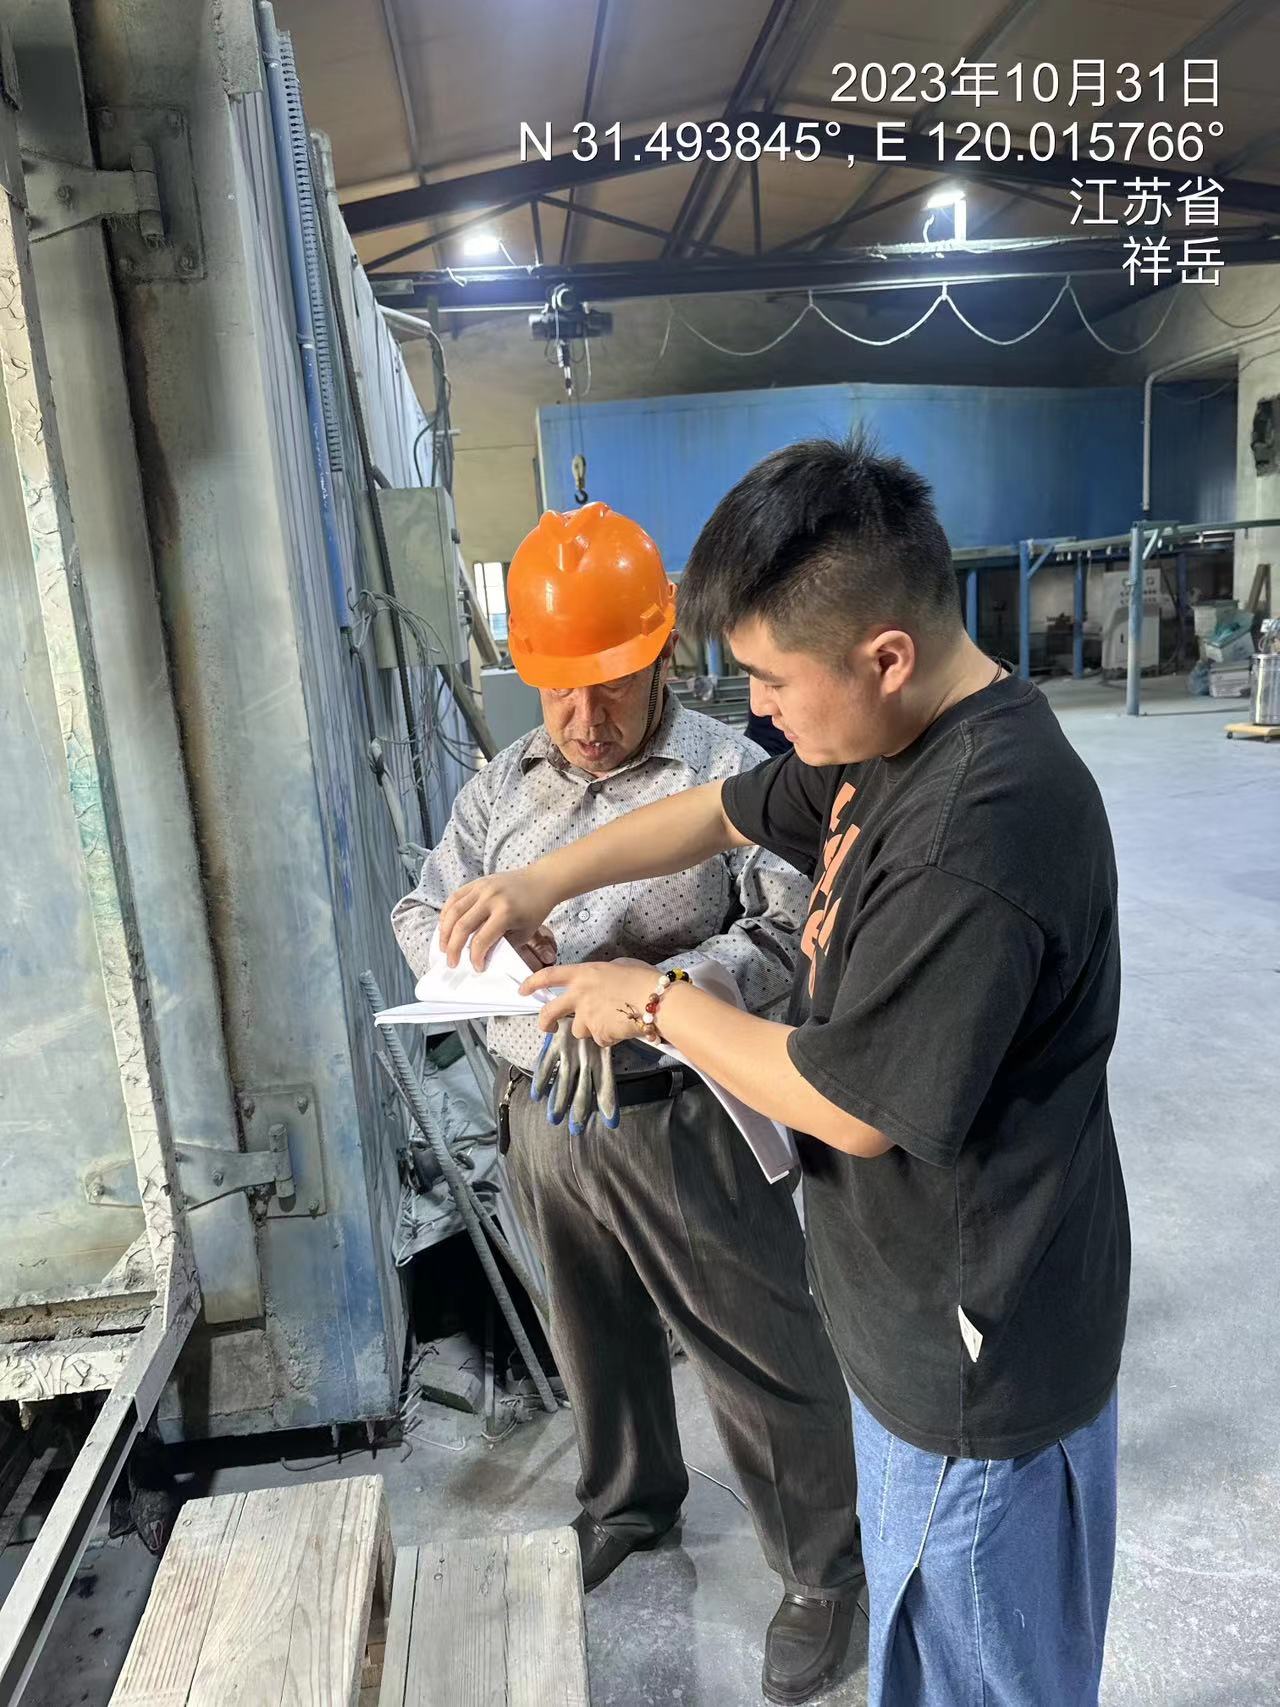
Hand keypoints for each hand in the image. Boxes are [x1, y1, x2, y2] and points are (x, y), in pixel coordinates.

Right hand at [440, 868, 559, 969]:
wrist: (541, 880)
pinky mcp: (477, 882)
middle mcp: (490, 898)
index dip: (476, 957)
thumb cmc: (535, 909)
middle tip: (452, 963)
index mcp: (505, 912)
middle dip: (453, 949)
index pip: (482, 940)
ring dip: (444, 932)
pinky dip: (446, 913)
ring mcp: (481, 888)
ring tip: (443, 947)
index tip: (477, 968)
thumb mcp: (524, 932)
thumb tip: (482, 957)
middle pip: (462, 926)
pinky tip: (445, 927)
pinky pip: (454, 897)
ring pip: (453, 912)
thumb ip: (503, 944)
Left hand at [521, 961, 656, 1048]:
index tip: (522, 990)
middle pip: (550, 1012)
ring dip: (592, 1029)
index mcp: (583, 974)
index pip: (549, 976)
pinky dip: (609, 1037)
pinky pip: (601, 1039)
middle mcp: (579, 995)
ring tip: (612, 1020)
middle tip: (548, 1027)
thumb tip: (601, 983)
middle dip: (545, 1022)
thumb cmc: (642, 978)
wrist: (657, 1001)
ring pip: (579, 1030)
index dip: (532, 983)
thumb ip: (602, 975)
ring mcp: (587, 1017)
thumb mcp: (618, 966)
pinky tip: (623, 1028)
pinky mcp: (599, 1034)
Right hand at [532, 1020, 618, 1134]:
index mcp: (600, 1056)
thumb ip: (610, 1048)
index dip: (608, 1102)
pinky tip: (536, 1095)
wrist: (582, 995)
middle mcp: (586, 1056)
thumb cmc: (598, 1015)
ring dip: (558, 1100)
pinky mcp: (555, 1042)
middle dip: (580, 1109)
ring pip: (564, 1079)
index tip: (612, 1122)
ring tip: (553, 1119)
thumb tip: (617, 1069)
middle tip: (576, 1130)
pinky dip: (540, 1078)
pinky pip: (546, 1062)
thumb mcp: (606, 1036)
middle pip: (583, 1088)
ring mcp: (569, 1050)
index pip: (606, 1083)